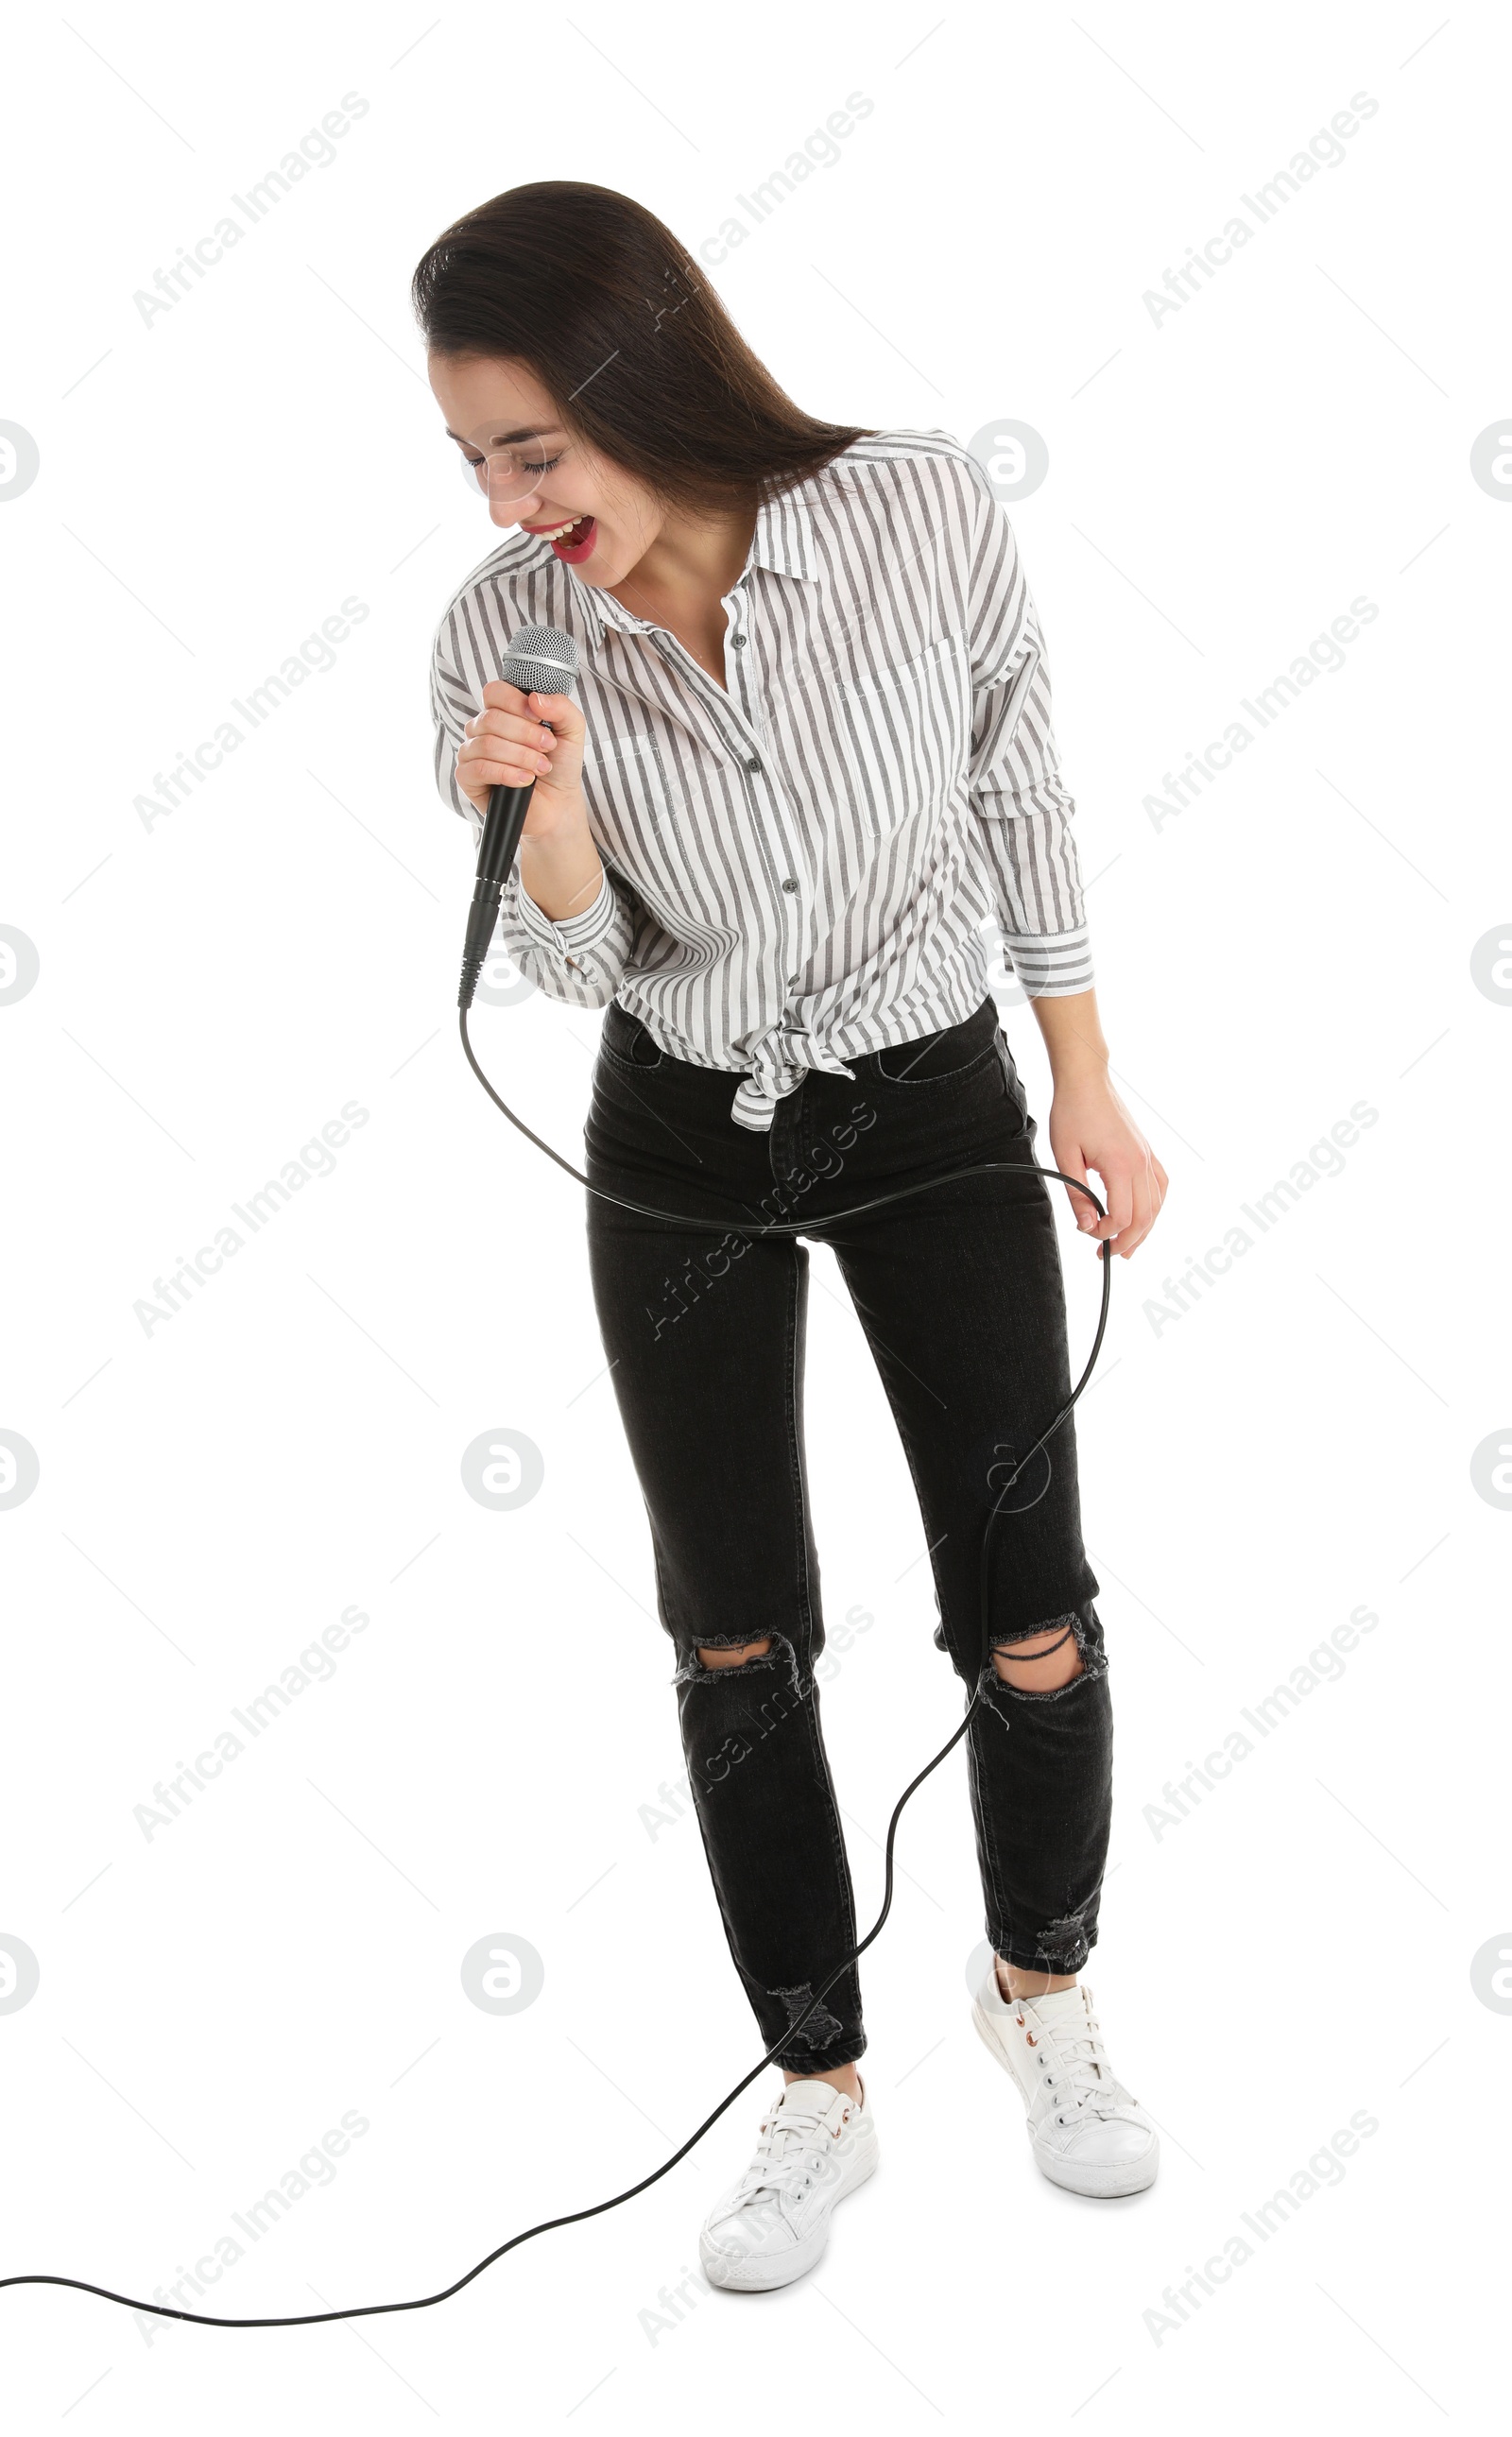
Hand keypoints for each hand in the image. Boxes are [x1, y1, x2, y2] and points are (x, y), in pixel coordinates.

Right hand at [458, 683, 587, 838]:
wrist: (558, 803)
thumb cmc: (560, 765)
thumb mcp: (572, 731)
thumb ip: (561, 707)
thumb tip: (535, 698)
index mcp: (502, 711)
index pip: (495, 691)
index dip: (516, 702)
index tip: (539, 719)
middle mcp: (482, 729)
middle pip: (492, 718)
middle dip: (526, 735)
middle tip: (547, 748)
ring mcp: (472, 752)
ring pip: (487, 743)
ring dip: (521, 756)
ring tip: (541, 768)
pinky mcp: (467, 777)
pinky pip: (479, 768)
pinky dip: (507, 773)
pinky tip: (525, 780)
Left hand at [1047, 1072, 1167, 1258]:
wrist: (1086, 1081)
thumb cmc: (1072, 1113)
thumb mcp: (1065, 1157)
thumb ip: (1077, 1195)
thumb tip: (1087, 1226)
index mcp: (1120, 1165)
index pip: (1122, 1216)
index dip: (1106, 1233)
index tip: (1088, 1234)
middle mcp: (1140, 1162)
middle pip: (1145, 1217)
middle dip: (1128, 1241)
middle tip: (1108, 1253)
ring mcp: (1147, 1156)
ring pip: (1157, 1205)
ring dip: (1145, 1229)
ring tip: (1129, 1246)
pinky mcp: (1147, 1151)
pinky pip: (1161, 1185)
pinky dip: (1155, 1206)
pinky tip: (1145, 1216)